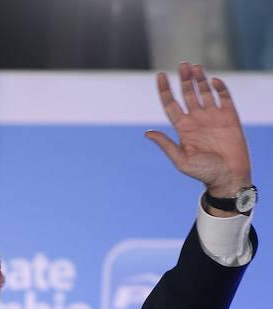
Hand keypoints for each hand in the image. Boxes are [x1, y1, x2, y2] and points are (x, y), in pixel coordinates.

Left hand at [145, 62, 251, 199]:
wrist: (228, 177)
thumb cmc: (204, 173)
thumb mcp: (181, 160)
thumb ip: (166, 144)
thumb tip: (147, 132)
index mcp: (183, 128)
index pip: (171, 104)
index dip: (164, 90)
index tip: (160, 75)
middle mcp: (196, 119)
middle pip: (187, 93)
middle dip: (184, 79)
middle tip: (182, 64)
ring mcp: (213, 116)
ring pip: (204, 91)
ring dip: (199, 78)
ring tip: (194, 67)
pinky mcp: (229, 116)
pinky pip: (224, 96)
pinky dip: (219, 87)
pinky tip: (212, 81)